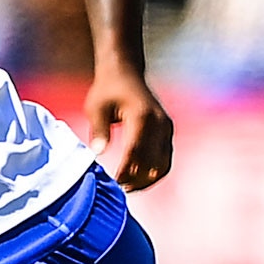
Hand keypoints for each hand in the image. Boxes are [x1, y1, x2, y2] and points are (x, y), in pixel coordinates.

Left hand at [84, 65, 172, 190]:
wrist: (126, 74)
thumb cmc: (107, 90)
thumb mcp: (96, 107)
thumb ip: (99, 130)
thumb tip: (98, 153)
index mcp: (142, 116)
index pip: (136, 149)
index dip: (126, 169)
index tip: (115, 182)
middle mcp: (160, 123)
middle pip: (152, 160)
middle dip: (136, 178)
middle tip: (118, 188)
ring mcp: (167, 128)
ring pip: (163, 164)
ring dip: (147, 180)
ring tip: (128, 188)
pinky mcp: (167, 132)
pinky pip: (165, 159)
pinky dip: (154, 172)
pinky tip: (137, 180)